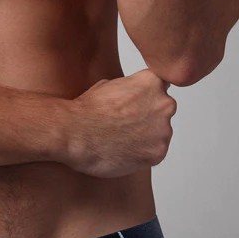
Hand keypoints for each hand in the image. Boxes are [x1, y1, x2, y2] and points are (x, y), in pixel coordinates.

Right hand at [60, 69, 176, 178]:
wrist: (74, 134)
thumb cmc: (85, 111)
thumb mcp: (108, 84)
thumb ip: (130, 88)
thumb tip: (133, 93)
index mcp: (152, 82)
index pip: (160, 88)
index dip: (146, 98)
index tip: (135, 106)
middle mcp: (164, 104)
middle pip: (162, 112)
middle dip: (146, 119)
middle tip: (123, 126)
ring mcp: (163, 130)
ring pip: (159, 135)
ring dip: (145, 138)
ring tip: (120, 140)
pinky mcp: (157, 153)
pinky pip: (154, 154)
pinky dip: (141, 155)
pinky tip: (122, 151)